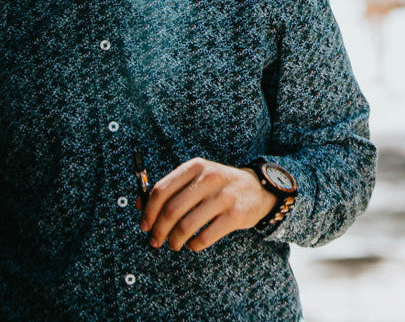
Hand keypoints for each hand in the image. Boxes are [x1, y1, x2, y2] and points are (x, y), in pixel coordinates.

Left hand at [139, 157, 276, 251]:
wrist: (258, 189)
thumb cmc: (219, 187)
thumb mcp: (197, 178)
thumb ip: (171, 189)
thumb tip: (139, 205)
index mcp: (196, 167)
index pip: (161, 190)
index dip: (148, 212)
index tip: (144, 226)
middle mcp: (210, 178)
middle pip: (171, 210)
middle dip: (159, 231)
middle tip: (156, 241)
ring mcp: (224, 196)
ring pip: (186, 226)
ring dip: (174, 241)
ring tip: (174, 244)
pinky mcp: (236, 214)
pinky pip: (204, 237)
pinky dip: (193, 245)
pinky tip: (193, 243)